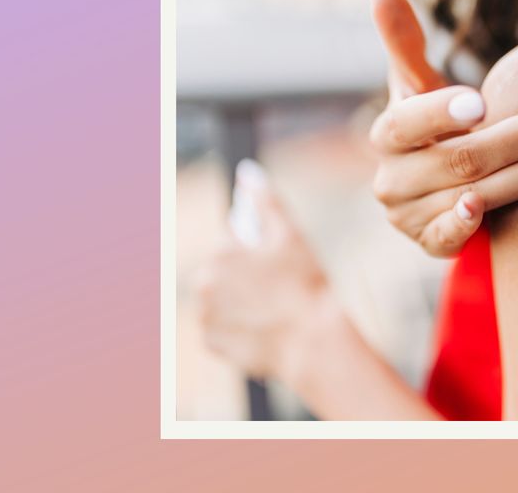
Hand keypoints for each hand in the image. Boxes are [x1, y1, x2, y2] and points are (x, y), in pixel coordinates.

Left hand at [196, 160, 328, 381]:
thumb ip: (265, 200)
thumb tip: (247, 173)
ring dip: (237, 301)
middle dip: (243, 276)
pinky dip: (236, 327)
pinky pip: (220, 329)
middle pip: (222, 272)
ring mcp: (205, 316)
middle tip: (275, 287)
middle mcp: (203, 285)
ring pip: (220, 300)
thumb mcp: (291, 234)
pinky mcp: (212, 343)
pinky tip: (262, 326)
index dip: (256, 252)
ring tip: (269, 308)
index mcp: (219, 254)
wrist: (314, 342)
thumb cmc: (306, 284)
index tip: (275, 265)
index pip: (232, 244)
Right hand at [368, 0, 517, 257]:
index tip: (482, 101)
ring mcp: (409, 216)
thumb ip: (404, 40)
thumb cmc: (437, 126)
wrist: (437, 190)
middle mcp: (391, 178)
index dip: (441, 111)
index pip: (409, 120)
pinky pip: (450, 239)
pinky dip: (469, 225)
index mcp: (388, 134)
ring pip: (477, 193)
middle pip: (464, 157)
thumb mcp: (419, 85)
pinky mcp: (430, 244)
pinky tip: (498, 210)